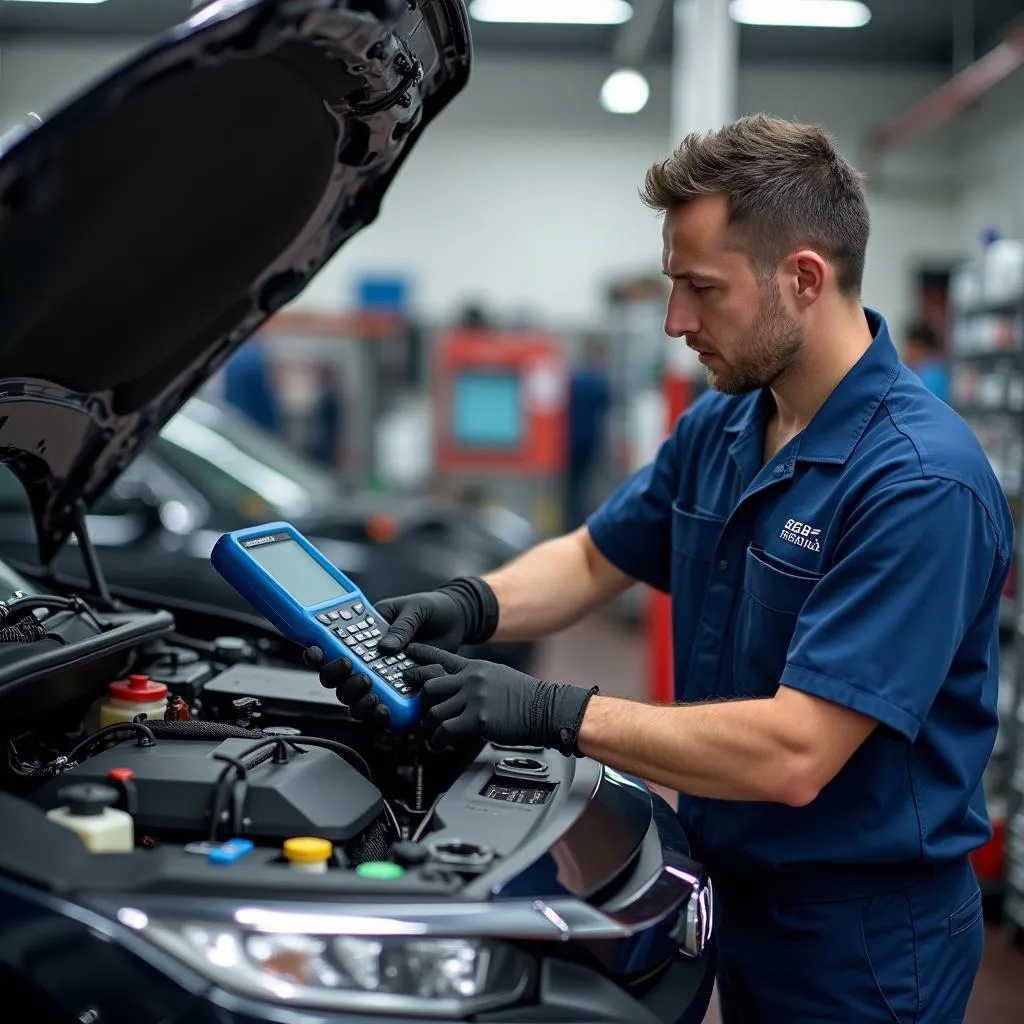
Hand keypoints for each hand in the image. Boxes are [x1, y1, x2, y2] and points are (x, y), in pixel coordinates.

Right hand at [303, 577, 495, 725]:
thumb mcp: (415, 610)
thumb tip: (385, 648)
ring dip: (357, 702)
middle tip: (361, 676)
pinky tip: (387, 711)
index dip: (317, 654)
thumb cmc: (431, 609)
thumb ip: (401, 626)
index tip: (318, 653)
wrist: (458, 621)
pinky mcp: (400, 693)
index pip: (329, 648)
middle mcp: (366, 660)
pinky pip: (382, 710)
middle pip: (336, 681)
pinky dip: (380, 715)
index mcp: (362, 635)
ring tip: (375, 696)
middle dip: (340, 681)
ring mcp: (381, 678)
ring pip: (354, 700)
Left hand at [404, 644, 597, 753]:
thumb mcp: (497, 677)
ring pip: (433, 711)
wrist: (546, 709)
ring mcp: (474, 698)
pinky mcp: (477, 719)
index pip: (441, 657)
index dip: (420, 656)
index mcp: (476, 667)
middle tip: (418, 712)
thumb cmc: (526, 698)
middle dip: (419, 701)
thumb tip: (456, 689)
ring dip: (428, 727)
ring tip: (430, 736)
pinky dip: (437, 741)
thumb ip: (475, 680)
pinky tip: (439, 745)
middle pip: (429, 685)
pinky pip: (444, 730)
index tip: (407, 656)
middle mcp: (471, 679)